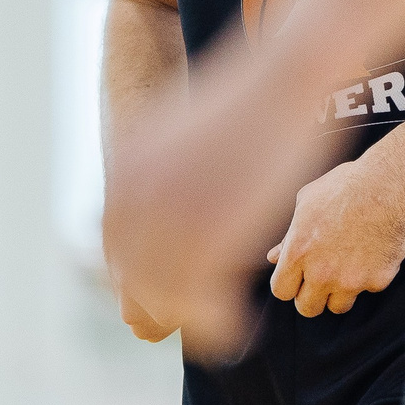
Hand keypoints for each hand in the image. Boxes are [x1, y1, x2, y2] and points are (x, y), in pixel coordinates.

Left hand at [104, 37, 323, 359]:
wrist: (285, 75)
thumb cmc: (254, 99)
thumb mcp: (188, 135)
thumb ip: (166, 176)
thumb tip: (170, 209)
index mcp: (127, 171)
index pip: (118, 251)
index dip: (143, 281)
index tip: (169, 298)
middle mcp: (133, 198)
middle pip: (132, 282)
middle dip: (161, 307)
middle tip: (194, 322)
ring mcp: (165, 221)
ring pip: (163, 301)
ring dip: (193, 321)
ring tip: (222, 327)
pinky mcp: (205, 240)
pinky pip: (201, 308)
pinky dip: (220, 327)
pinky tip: (241, 328)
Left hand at [267, 155, 404, 316]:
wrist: (389, 184)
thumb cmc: (344, 186)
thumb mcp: (307, 202)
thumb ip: (289, 236)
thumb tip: (274, 257)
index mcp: (298, 253)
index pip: (281, 291)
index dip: (288, 285)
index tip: (297, 277)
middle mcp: (321, 272)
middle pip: (307, 308)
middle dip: (311, 296)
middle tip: (322, 279)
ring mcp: (351, 280)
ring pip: (338, 306)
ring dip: (340, 292)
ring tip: (348, 266)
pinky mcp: (378, 280)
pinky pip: (368, 289)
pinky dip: (370, 277)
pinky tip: (374, 251)